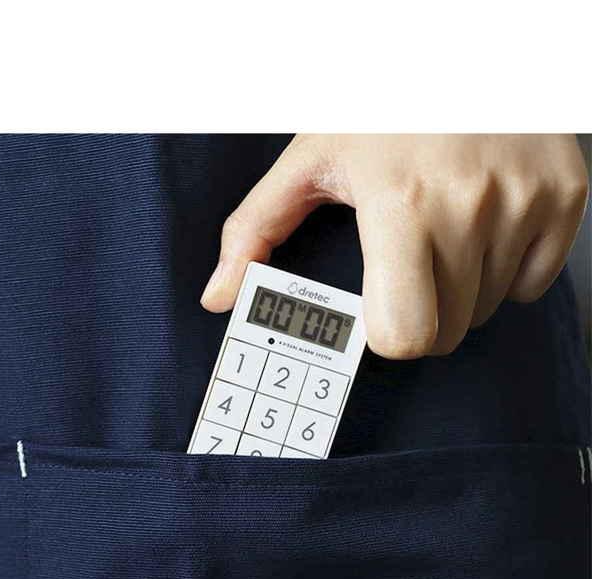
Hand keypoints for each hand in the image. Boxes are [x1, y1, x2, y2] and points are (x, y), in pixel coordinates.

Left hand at [200, 134, 588, 357]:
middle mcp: (471, 205)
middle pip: (447, 332)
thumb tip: (219, 296)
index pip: (406, 334)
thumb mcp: (308, 161)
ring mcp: (525, 200)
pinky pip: (533, 283)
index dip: (388, 336)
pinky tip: (482, 228)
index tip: (377, 312)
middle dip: (421, 315)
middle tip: (405, 267)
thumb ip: (254, 231)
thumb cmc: (378, 107)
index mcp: (401, 204)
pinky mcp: (566, 195)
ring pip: (487, 310)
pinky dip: (506, 271)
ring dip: (460, 292)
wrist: (460, 44)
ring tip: (441, 234)